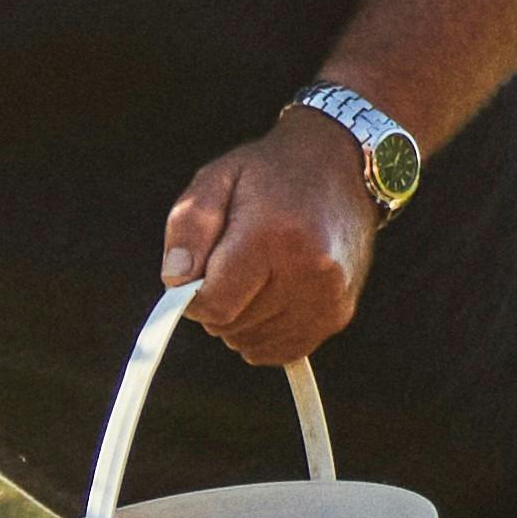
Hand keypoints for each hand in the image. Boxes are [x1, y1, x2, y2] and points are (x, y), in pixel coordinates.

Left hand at [158, 117, 380, 366]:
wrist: (340, 166)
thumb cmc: (269, 174)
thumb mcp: (215, 180)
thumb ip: (187, 228)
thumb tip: (176, 282)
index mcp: (272, 237)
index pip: (214, 304)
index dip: (192, 296)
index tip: (195, 273)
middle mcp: (309, 272)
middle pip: (231, 325)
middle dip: (216, 303)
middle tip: (229, 264)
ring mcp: (329, 297)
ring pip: (253, 342)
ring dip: (239, 319)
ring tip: (254, 274)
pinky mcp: (339, 314)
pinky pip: (282, 350)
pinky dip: (263, 333)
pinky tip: (268, 297)